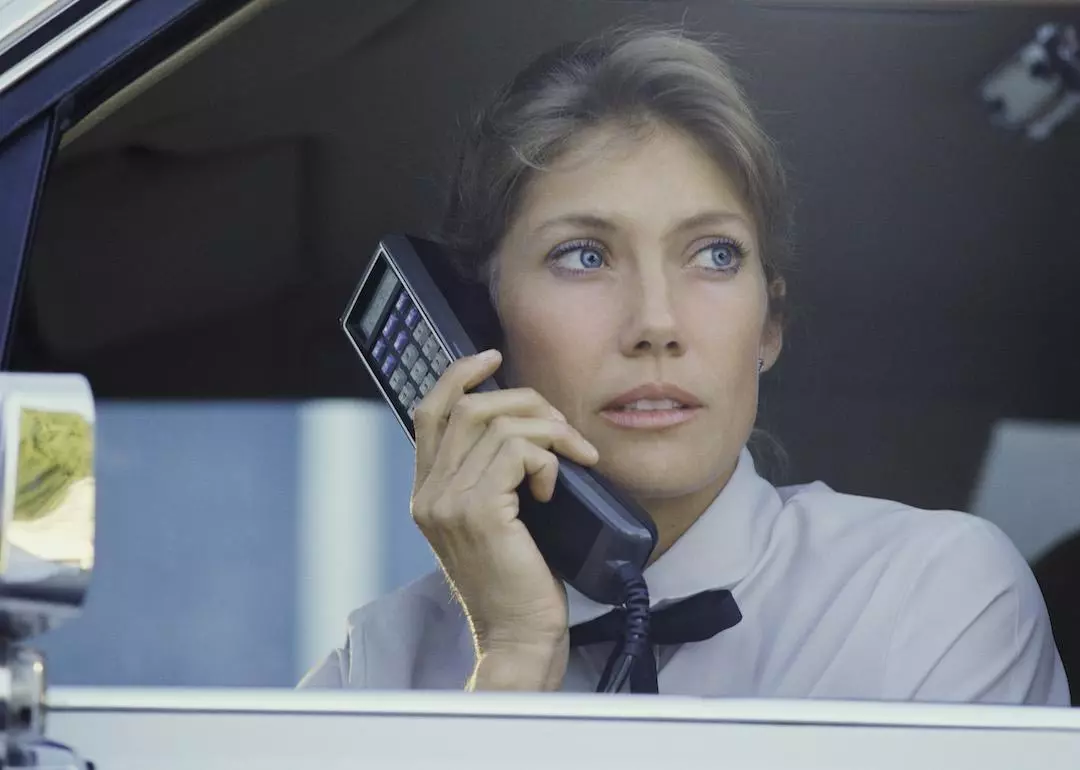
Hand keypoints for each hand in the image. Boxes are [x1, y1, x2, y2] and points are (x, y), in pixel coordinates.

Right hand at [410, 349, 598, 690]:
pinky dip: (548, 458)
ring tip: (574, 457)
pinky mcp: (478, 511)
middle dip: (525, 401)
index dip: (458, 375)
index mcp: (428, 492)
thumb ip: (492, 476)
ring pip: (499, 424)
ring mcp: (448, 502)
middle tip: (563, 426)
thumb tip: (525, 425)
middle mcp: (429, 494)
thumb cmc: (519, 581)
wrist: (519, 636)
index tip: (493, 358)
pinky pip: (519, 451)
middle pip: (469, 407)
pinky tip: (556, 486)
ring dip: (549, 431)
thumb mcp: (497, 520)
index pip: (429, 412)